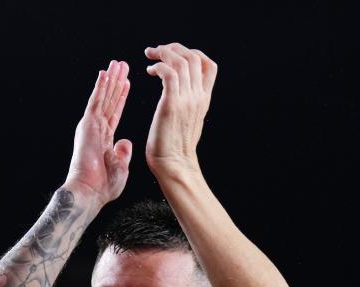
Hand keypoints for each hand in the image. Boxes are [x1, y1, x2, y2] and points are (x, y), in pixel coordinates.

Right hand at [64, 60, 132, 206]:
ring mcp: (91, 126)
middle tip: (121, 65)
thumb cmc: (103, 186)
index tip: (126, 83)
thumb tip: (125, 142)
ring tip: (116, 63)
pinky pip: (96, 102)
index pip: (115, 113)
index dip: (121, 98)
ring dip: (110, 79)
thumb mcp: (120, 167)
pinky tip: (105, 73)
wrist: (90, 192)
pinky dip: (101, 87)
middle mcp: (96, 129)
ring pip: (103, 97)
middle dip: (116, 82)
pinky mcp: (88, 125)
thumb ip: (122, 153)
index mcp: (104, 139)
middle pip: (109, 101)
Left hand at [145, 43, 216, 176]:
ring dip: (163, 53)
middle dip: (173, 48)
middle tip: (156, 51)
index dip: (191, 53)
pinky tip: (150, 71)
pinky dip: (159, 66)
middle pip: (194, 57)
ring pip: (181, 61)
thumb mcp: (189, 121)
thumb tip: (181, 94)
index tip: (174, 55)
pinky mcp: (171, 105)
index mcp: (204, 99)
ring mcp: (186, 100)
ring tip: (150, 56)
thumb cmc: (176, 147)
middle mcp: (198, 97)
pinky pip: (169, 74)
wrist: (174, 165)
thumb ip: (188, 104)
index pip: (208, 65)